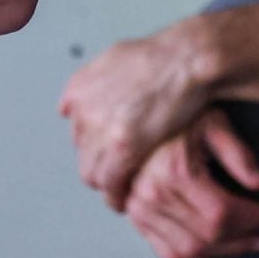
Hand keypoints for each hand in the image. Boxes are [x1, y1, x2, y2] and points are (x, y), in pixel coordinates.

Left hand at [63, 24, 217, 209]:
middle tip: (118, 173)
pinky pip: (109, 183)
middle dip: (99, 164)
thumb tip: (71, 105)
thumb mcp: (116, 56)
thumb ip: (92, 80)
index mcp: (79, 89)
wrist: (188, 58)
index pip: (76, 130)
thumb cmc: (164, 56)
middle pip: (83, 152)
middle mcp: (83, 109)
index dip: (96, 143)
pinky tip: (124, 201)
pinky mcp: (120, 146)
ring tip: (122, 190)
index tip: (108, 152)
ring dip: (106, 183)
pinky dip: (115, 196)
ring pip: (91, 172)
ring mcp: (99, 128)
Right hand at [119, 110, 258, 257]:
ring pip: (189, 250)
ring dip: (225, 255)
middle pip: (207, 234)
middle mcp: (154, 195)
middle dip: (243, 238)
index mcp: (175, 171)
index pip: (221, 211)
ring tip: (250, 247)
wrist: (142, 119)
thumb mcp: (215, 123)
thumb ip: (238, 152)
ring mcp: (142, 211)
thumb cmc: (184, 118)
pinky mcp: (138, 220)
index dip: (252, 219)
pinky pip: (167, 256)